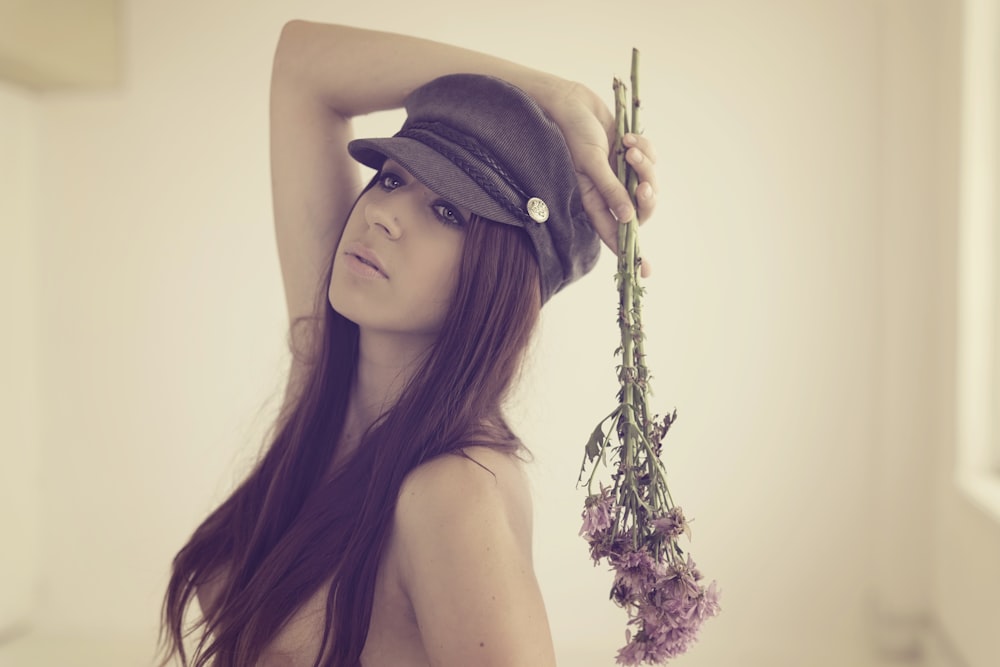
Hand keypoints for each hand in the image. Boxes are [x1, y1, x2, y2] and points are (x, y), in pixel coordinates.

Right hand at [540, 81, 657, 276]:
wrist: (571, 102)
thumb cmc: (572, 133)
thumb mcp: (590, 163)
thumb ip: (609, 190)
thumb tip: (627, 218)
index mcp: (595, 202)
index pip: (616, 233)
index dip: (630, 253)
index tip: (644, 270)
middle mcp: (610, 192)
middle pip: (641, 211)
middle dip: (647, 199)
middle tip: (644, 188)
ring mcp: (622, 174)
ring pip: (648, 183)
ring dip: (644, 166)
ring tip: (627, 147)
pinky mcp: (631, 156)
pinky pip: (650, 160)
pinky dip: (644, 148)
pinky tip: (627, 137)